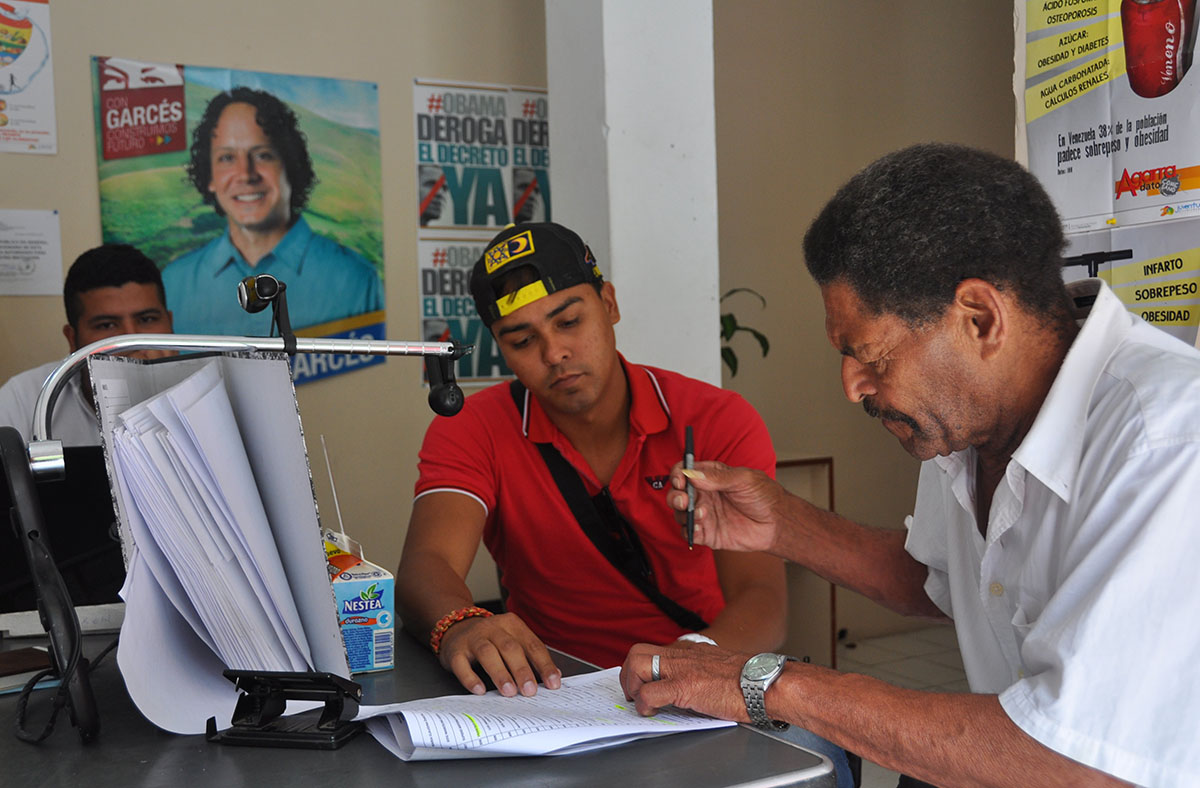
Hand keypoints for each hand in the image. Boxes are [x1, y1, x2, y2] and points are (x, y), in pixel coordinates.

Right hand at [437, 612, 561, 695]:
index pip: (532, 644)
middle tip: (530, 691)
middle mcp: (493, 628)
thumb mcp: (513, 640)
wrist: (456, 627)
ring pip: (487, 653)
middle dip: (522, 670)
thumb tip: (554, 677)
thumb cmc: (492, 640)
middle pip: (510, 648)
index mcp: (512, 624)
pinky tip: (479, 690)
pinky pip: (461, 664)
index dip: (544, 665)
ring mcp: (473, 638)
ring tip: (509, 692)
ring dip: (500, 673)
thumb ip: (531, 656)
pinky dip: (470, 678)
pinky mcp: (455, 650)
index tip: (553, 683)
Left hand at [619, 642, 751, 722]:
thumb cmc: (750, 680)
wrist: (766, 682)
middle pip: (637, 652)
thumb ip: (702, 671)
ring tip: (641, 703)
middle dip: (628, 675)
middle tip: (634, 693)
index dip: (643, 669)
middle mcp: (682, 655)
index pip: (655, 651)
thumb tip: (693, 688)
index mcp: (690, 651)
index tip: (643, 683)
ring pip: (636, 664)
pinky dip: (644, 704)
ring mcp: (681, 668)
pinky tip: (652, 712)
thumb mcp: (719, 667)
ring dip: (632, 685)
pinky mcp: (684, 685)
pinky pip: (650, 692)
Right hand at [666, 461, 785, 552]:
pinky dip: (689, 531)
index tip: (680, 480)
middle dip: (675, 496)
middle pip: (677, 493)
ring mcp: (705, 515)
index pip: (685, 471)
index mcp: (710, 477)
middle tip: (684, 500)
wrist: (777, 523)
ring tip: (702, 514)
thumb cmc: (764, 495)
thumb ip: (718, 478)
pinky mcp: (708, 534)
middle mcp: (704, 495)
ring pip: (680, 514)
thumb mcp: (743, 479)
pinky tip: (700, 528)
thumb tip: (692, 474)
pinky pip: (689, 533)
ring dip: (684, 514)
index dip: (678, 474)